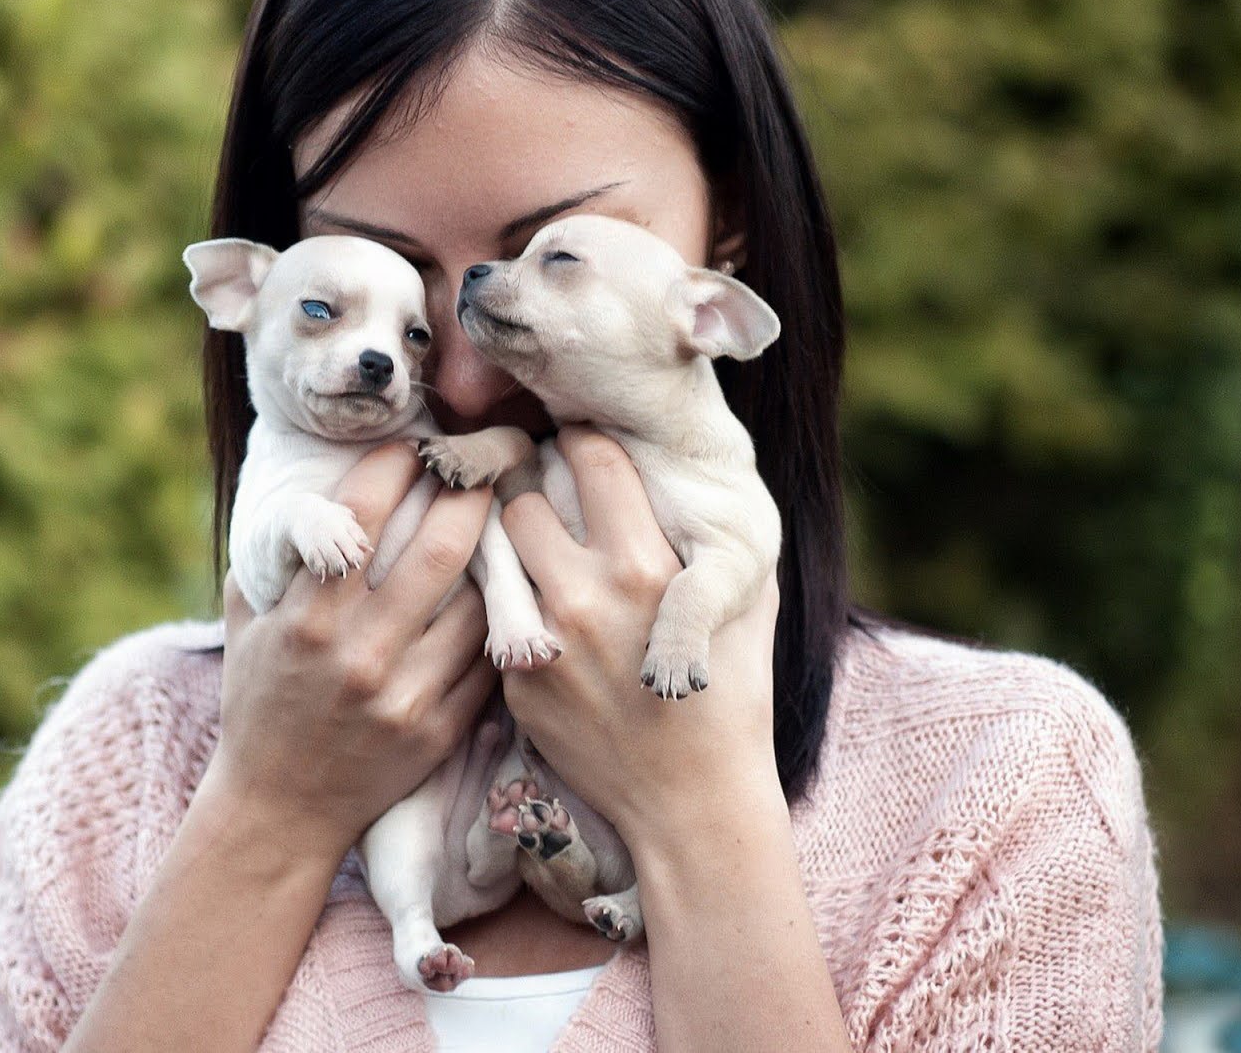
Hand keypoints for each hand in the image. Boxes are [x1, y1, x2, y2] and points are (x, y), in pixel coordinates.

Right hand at [209, 442, 500, 856]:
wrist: (281, 810)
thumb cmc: (260, 701)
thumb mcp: (246, 622)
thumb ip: (274, 555)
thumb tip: (304, 481)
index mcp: (306, 619)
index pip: (362, 515)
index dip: (396, 464)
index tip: (415, 442)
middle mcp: (358, 654)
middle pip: (440, 548)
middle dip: (469, 493)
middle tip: (485, 463)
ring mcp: (405, 696)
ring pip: (478, 602)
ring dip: (494, 554)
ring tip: (504, 521)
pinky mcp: (440, 731)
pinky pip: (487, 659)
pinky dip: (498, 620)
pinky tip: (504, 591)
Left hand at [498, 426, 782, 839]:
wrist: (693, 801)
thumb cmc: (733, 696)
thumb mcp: (747, 602)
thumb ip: (713, 531)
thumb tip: (690, 466)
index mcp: (647, 565)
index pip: (589, 455)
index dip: (582, 438)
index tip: (578, 441)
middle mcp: (585, 596)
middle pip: (521, 492)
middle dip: (528, 481)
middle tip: (537, 484)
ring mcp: (541, 641)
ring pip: (492, 547)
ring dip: (507, 536)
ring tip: (524, 536)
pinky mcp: (513, 681)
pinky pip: (494, 610)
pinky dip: (508, 596)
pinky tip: (529, 600)